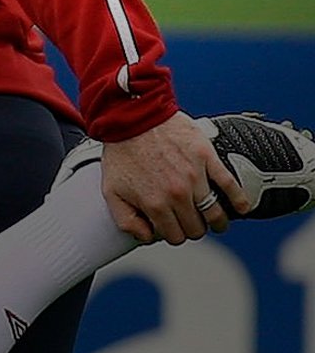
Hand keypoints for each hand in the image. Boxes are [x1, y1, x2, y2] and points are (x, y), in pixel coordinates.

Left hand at [101, 111, 250, 244]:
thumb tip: (146, 237)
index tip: (172, 226)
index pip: (175, 236)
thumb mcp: (111, 190)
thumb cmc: (121, 150)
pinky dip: (240, 200)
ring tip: (215, 220)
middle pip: (197, 228)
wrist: (130, 115)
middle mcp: (178, 193)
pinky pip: (231, 185)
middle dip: (191, 227)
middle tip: (188, 219)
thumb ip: (127, 220)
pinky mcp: (207, 158)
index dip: (173, 233)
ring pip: (215, 214)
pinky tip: (241, 206)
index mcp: (155, 204)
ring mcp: (195, 176)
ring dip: (216, 221)